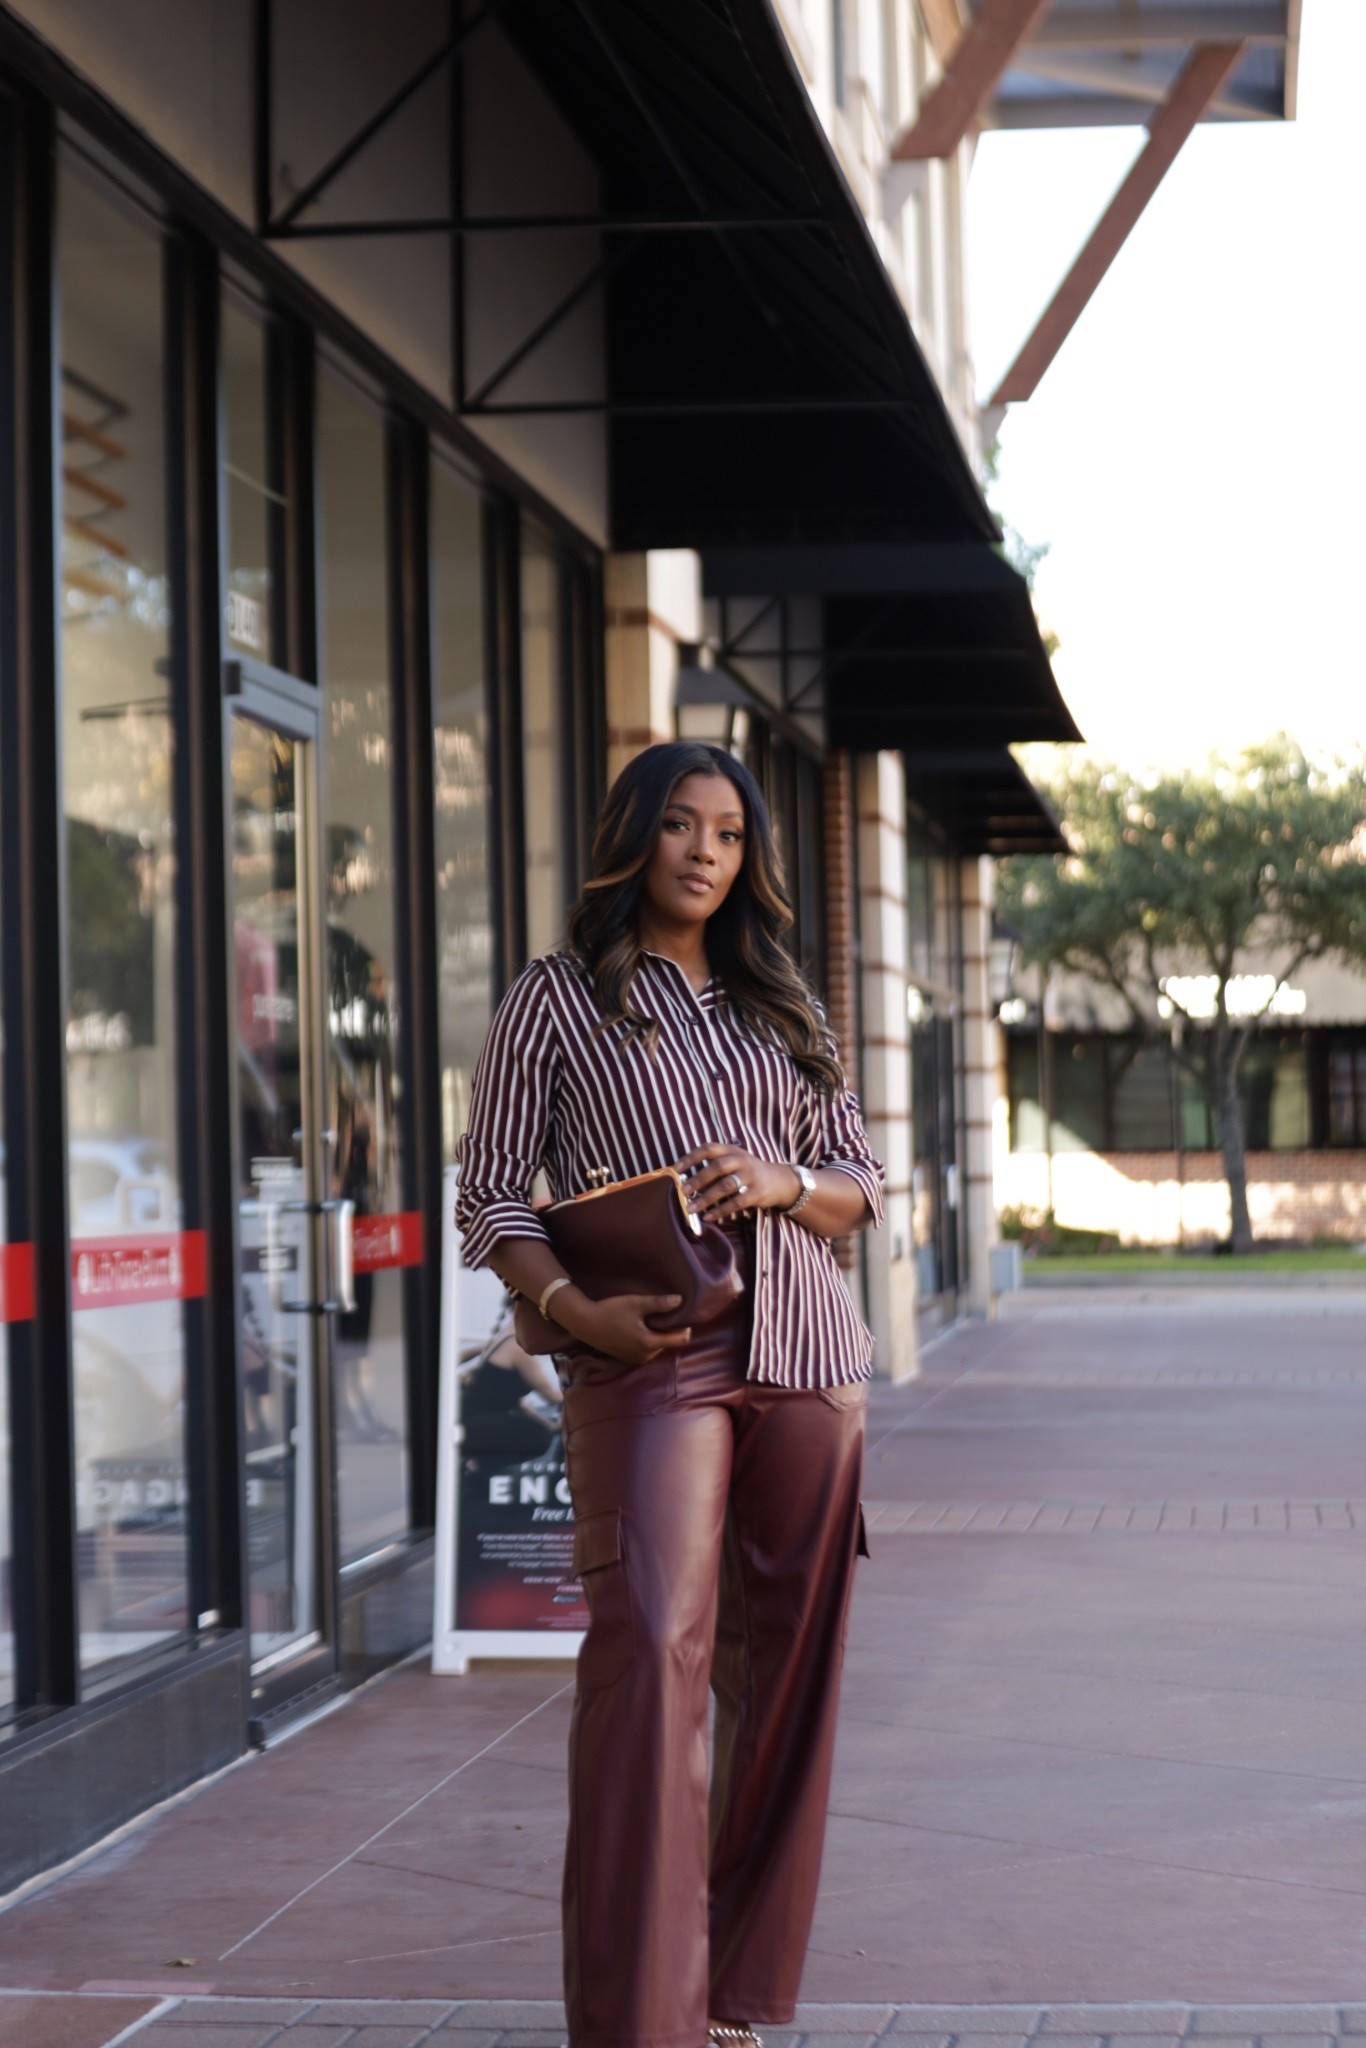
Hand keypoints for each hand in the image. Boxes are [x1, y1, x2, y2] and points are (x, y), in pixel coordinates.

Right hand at [559, 1289, 693, 1367]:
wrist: (585, 1323)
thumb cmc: (611, 1311)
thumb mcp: (636, 1303)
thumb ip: (659, 1304)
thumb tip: (680, 1300)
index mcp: (649, 1343)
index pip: (677, 1340)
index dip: (685, 1329)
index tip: (687, 1319)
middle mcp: (644, 1355)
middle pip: (666, 1344)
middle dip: (669, 1333)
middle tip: (669, 1317)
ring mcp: (634, 1359)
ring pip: (655, 1348)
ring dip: (657, 1337)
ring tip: (655, 1322)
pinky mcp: (626, 1358)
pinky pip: (645, 1351)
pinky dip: (647, 1342)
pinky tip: (641, 1329)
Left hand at [672, 1145, 800, 1223]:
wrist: (780, 1180)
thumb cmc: (748, 1172)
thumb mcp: (734, 1161)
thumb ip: (714, 1166)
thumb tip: (687, 1181)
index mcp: (731, 1150)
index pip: (708, 1148)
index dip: (691, 1157)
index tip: (676, 1168)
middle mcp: (741, 1160)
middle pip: (717, 1167)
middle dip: (698, 1179)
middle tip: (682, 1191)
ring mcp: (751, 1176)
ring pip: (725, 1186)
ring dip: (706, 1198)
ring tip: (691, 1208)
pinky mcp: (757, 1193)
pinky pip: (736, 1203)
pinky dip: (720, 1211)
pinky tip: (708, 1217)